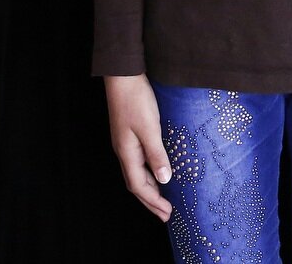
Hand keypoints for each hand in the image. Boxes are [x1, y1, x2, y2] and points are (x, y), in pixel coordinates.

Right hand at [104, 74, 172, 222]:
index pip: (139, 186)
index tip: (167, 214)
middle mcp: (124, 151)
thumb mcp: (150, 127)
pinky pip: (140, 162)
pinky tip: (159, 171)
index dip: (153, 201)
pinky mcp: (131, 134)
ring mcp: (126, 143)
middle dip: (151, 201)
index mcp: (127, 153)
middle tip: (166, 215)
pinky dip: (150, 172)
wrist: (124, 76)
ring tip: (164, 200)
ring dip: (151, 188)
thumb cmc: (136, 100)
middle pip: (137, 184)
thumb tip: (164, 180)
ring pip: (137, 173)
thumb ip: (157, 154)